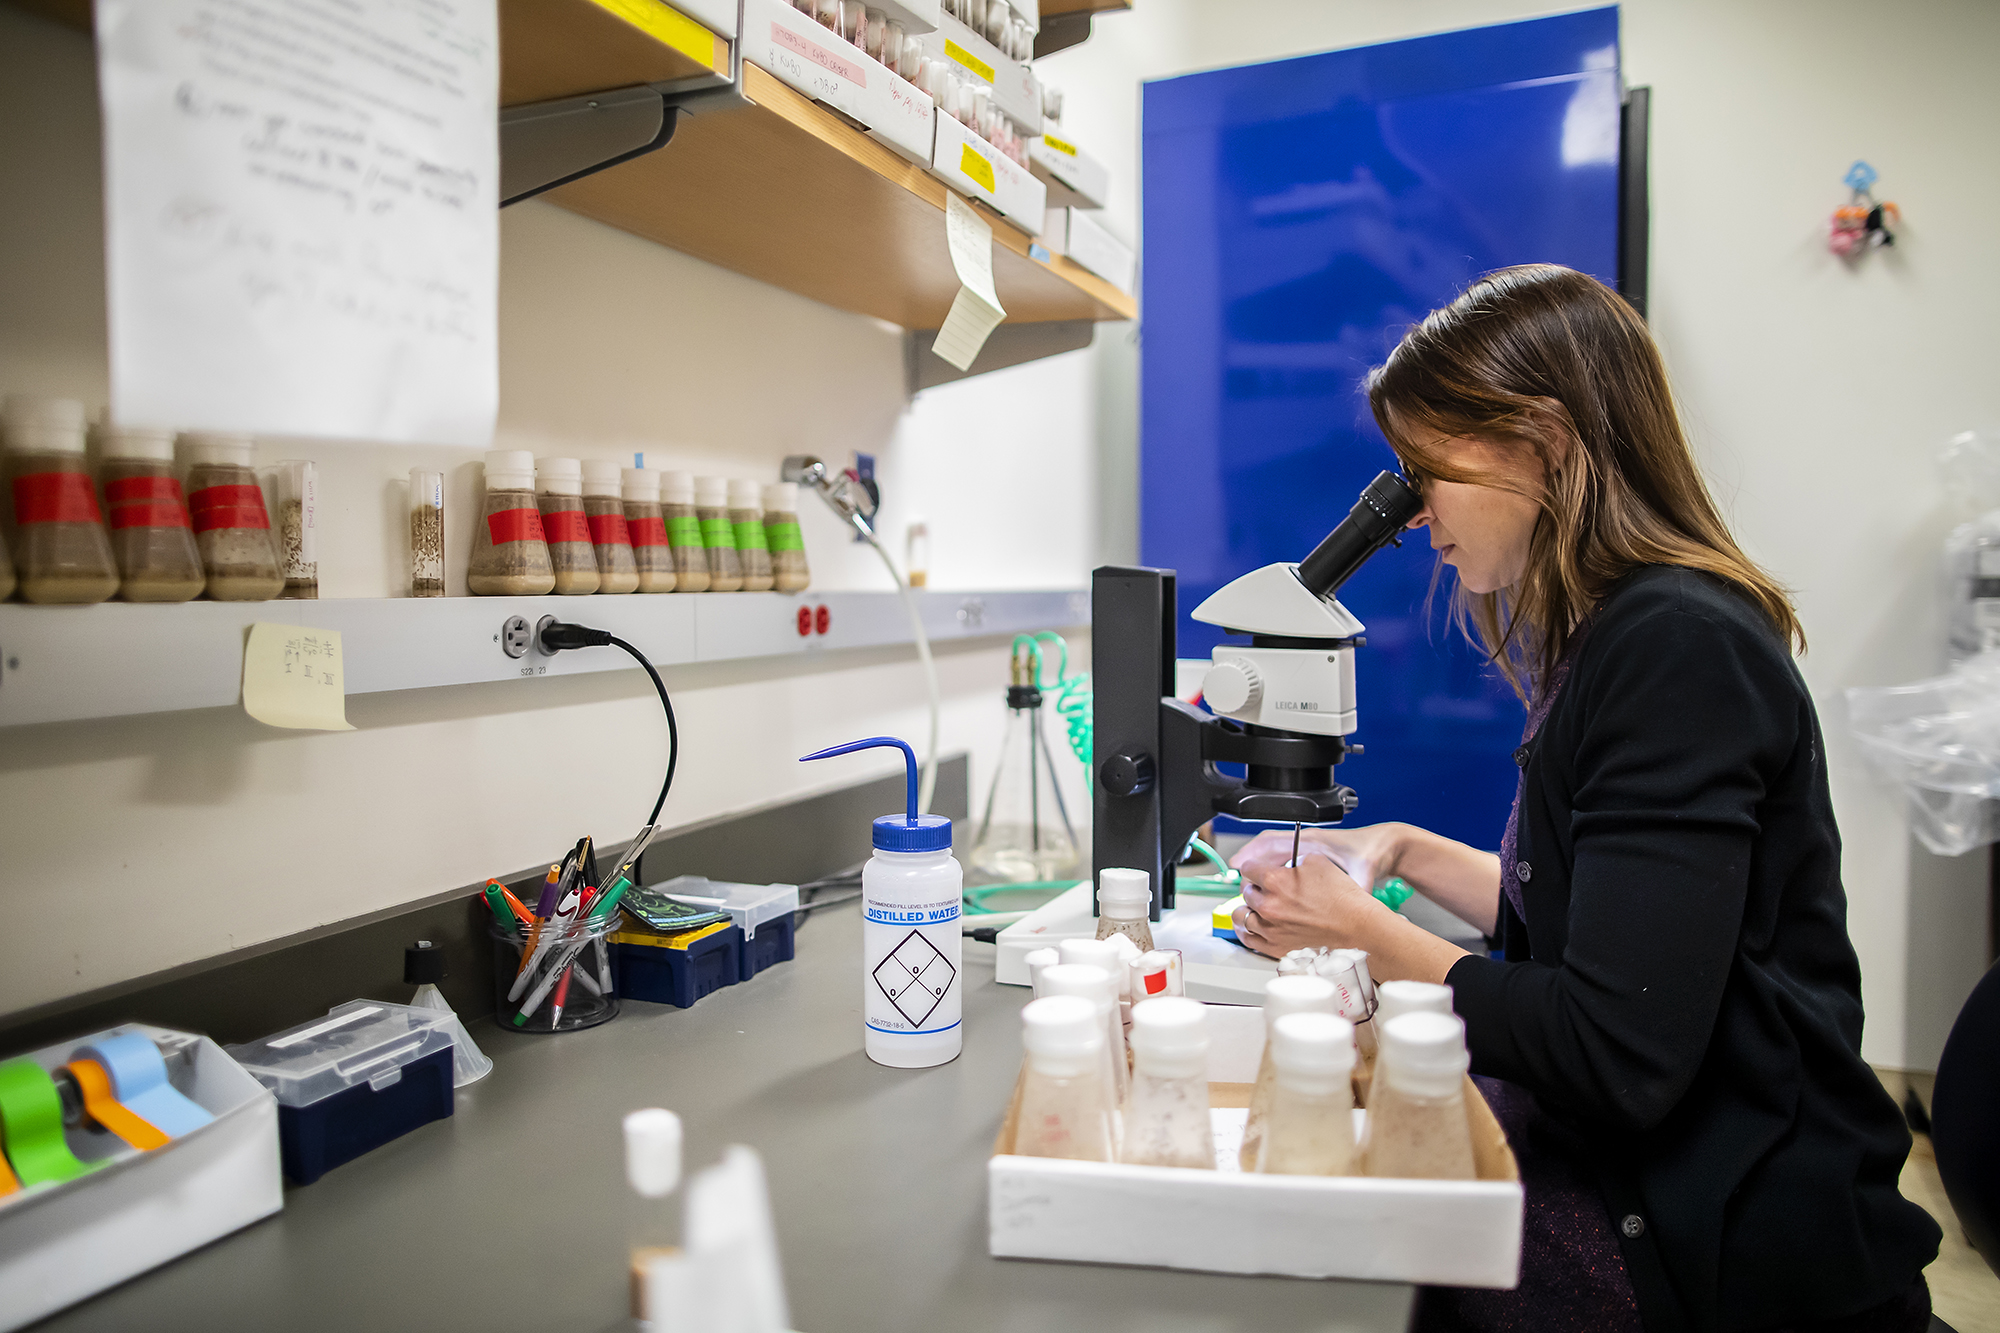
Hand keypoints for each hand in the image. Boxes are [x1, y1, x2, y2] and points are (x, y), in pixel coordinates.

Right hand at [1229, 822, 1406, 891]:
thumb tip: (1347, 907)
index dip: (1253, 855)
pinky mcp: (1310, 854)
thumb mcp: (1363, 874)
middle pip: (1267, 845)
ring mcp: (1307, 847)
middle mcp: (1306, 842)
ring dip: (1257, 863)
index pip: (1274, 842)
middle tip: (1237, 880)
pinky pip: (1282, 856)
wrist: (1385, 846)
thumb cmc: (1373, 854)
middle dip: (1250, 862)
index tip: (1239, 868)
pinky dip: (1270, 866)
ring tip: (1243, 881)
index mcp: (1314, 842)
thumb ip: (1353, 889)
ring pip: (1272, 850)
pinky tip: (1267, 883)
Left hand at [1231, 854, 1388, 959]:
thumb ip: (1294, 859)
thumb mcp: (1318, 862)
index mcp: (1275, 881)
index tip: (1259, 871)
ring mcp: (1270, 929)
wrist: (1356, 926)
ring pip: (1243, 916)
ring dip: (1249, 909)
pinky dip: (1248, 930)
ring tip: (1258, 907)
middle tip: (1267, 890)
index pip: (1248, 869)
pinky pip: (1248, 939)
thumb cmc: (1342, 898)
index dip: (1256, 868)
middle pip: (1246, 892)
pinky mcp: (1276, 947)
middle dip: (1256, 888)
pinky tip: (1253, 925)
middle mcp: (1268, 905)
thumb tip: (1287, 863)